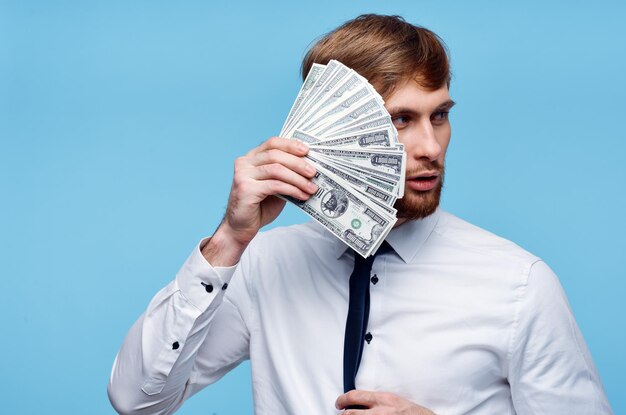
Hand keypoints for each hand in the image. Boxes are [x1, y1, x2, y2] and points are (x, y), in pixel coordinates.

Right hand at [203, 137, 317, 265]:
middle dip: (298, 163)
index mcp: (251, 158)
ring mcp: (243, 175)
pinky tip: (302, 195)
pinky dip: (292, 189)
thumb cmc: (259, 207)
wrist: (241, 227)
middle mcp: (244, 163)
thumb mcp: (275, 186)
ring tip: (312, 188)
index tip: (307, 150)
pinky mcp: (246, 188)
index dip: (290, 145)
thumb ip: (285, 174)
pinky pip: (275, 185)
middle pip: (275, 155)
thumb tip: (309, 168)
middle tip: (314, 172)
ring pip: (276, 170)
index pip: (272, 143)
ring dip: (298, 179)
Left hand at [336, 390, 435, 414]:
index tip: (339, 403)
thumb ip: (378, 401)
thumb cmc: (414, 414)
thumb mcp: (396, 401)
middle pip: (350, 414)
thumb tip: (360, 403)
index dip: (342, 400)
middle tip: (341, 414)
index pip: (354, 396)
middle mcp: (380, 413)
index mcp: (383, 400)